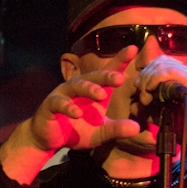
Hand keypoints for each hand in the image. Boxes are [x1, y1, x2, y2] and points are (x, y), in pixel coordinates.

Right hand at [26, 45, 140, 152]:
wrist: (49, 139)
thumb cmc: (76, 130)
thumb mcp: (100, 133)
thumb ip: (116, 129)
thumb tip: (137, 128)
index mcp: (94, 90)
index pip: (108, 72)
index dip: (120, 60)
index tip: (133, 48)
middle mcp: (79, 87)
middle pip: (94, 76)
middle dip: (106, 75)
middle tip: (120, 78)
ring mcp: (63, 94)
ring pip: (76, 85)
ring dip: (89, 88)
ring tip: (101, 95)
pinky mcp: (50, 105)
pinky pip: (59, 102)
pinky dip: (68, 107)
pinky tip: (77, 113)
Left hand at [133, 54, 186, 150]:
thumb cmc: (185, 127)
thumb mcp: (162, 114)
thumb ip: (149, 107)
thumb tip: (133, 105)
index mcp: (184, 76)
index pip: (161, 63)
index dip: (146, 72)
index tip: (139, 89)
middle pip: (159, 61)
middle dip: (144, 75)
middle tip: (140, 93)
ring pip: (162, 64)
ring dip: (148, 78)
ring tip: (145, 96)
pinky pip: (169, 72)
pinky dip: (155, 79)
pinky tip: (150, 90)